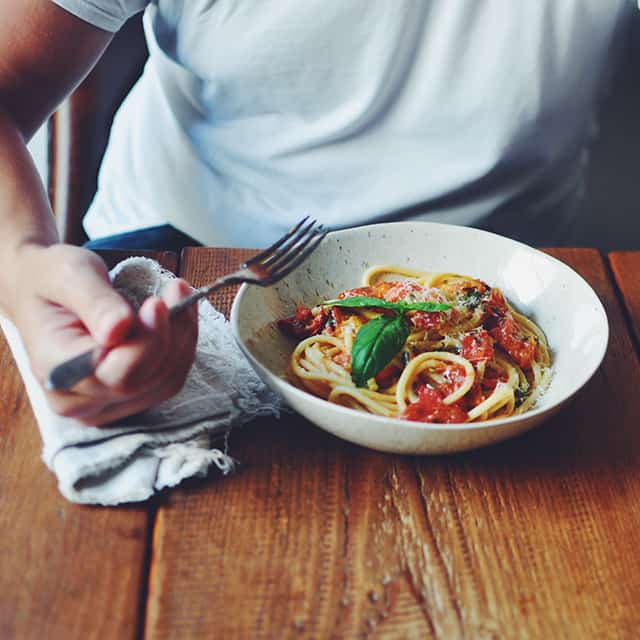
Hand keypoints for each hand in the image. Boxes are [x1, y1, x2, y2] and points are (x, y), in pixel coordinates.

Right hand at [12, 244, 197, 425]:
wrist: (41, 291)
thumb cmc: (52, 281)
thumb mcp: (68, 275)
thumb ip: (95, 302)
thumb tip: (119, 329)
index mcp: (56, 370)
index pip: (117, 373)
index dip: (147, 341)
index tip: (158, 303)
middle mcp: (78, 399)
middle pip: (145, 379)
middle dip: (171, 333)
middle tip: (177, 288)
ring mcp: (104, 405)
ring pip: (165, 381)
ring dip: (182, 337)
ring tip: (179, 294)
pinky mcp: (127, 398)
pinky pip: (168, 379)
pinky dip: (181, 345)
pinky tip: (181, 314)